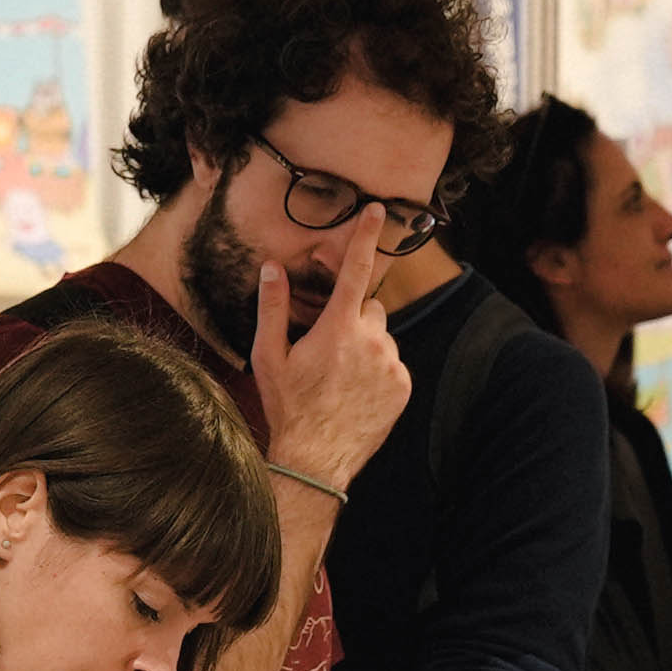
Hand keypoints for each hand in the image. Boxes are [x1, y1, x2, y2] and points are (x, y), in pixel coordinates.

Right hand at [254, 207, 411, 489]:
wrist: (316, 460)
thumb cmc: (287, 407)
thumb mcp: (268, 357)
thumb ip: (272, 308)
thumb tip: (271, 267)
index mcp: (337, 329)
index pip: (354, 270)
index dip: (364, 236)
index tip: (375, 210)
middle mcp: (371, 341)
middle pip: (368, 308)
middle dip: (352, 319)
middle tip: (328, 350)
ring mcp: (391, 365)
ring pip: (383, 337)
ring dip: (366, 346)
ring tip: (341, 378)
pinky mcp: (404, 386)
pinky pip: (394, 363)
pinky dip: (379, 370)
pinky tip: (356, 392)